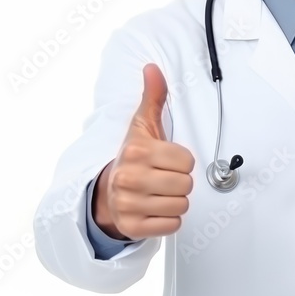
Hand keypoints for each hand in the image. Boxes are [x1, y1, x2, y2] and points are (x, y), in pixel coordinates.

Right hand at [93, 63, 194, 240]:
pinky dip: (168, 221)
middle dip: (180, 183)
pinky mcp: (132, 227)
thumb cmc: (132, 158)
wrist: (107, 193)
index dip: (181, 161)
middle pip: (186, 184)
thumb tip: (153, 69)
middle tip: (163, 179)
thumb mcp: (142, 126)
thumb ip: (154, 97)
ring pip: (181, 206)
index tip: (166, 161)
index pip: (187, 160)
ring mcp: (129, 204)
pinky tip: (154, 210)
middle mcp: (129, 177)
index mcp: (136, 151)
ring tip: (158, 194)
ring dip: (175, 202)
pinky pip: (172, 226)